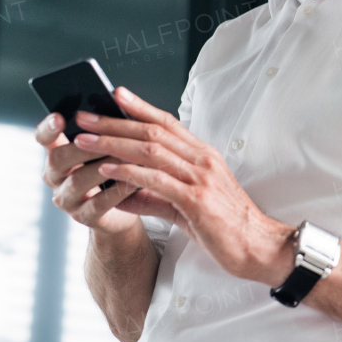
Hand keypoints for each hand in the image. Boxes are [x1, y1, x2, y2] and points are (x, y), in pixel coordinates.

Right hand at [36, 111, 144, 235]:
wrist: (127, 207)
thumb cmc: (117, 169)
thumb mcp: (112, 146)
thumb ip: (111, 124)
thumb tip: (120, 94)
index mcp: (59, 151)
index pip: (44, 137)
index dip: (48, 127)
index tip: (61, 117)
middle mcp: (56, 175)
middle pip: (58, 158)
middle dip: (83, 147)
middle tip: (104, 137)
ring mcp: (68, 198)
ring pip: (77, 181)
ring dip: (103, 167)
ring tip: (126, 157)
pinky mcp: (84, 217)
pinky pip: (97, 204)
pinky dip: (116, 191)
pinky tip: (133, 181)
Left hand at [72, 86, 295, 284]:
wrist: (258, 246)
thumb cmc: (226, 227)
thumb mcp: (186, 207)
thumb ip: (154, 197)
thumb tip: (121, 193)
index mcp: (204, 156)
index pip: (167, 123)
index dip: (140, 107)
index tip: (114, 95)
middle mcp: (203, 160)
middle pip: (153, 131)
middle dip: (114, 122)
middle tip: (84, 116)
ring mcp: (201, 178)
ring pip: (151, 150)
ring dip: (113, 143)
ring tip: (85, 140)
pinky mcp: (197, 199)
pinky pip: (157, 180)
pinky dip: (130, 172)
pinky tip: (108, 169)